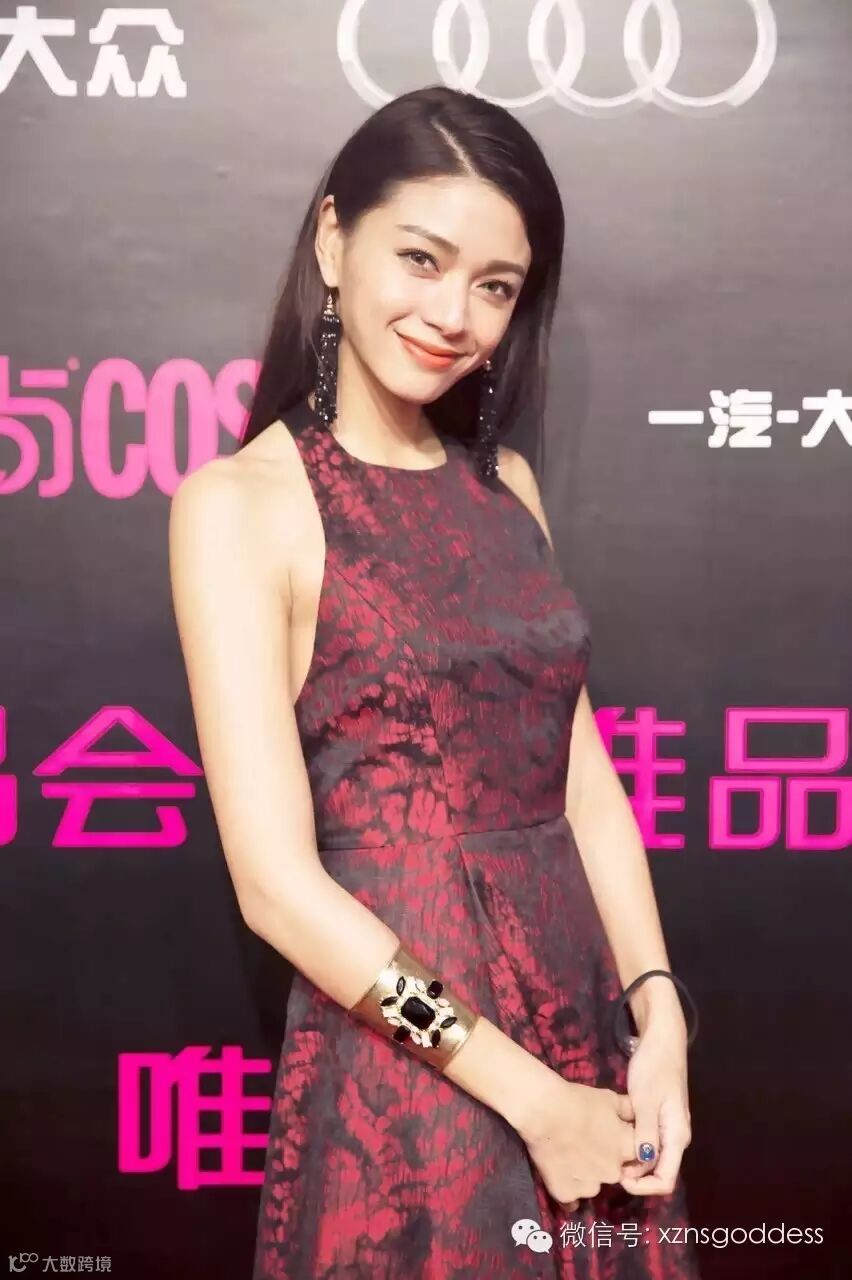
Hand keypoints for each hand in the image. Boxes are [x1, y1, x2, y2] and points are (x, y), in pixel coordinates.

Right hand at [516, 1066, 636, 1211]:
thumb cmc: (577, 1100)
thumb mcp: (609, 1098)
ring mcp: (590, 1187)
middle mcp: (613, 1173)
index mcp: (627, 1149)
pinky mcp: (566, 1194)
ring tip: (568, 1154)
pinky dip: (567, 1188)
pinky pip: (571, 1197)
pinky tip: (559, 1171)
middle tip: (586, 1142)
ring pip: (593, 1184)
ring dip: (586, 1174)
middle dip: (604, 1160)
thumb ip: (629, 1110)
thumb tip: (639, 1115)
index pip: (636, 1155)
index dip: (621, 1144)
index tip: (608, 1134)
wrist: (542, 1109)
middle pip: (613, 1170)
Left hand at [617, 1012, 692, 1196]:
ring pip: (651, 1158)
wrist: (661, 1041)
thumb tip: (642, 1161)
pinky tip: (614, 1136)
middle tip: (607, 1161)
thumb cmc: (654, 1067)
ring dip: (631, 1161)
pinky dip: (632, 1145)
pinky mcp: (659, 1119)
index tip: (619, 1176)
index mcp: (677, 1137)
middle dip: (634, 1175)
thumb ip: (645, 1132)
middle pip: (658, 1172)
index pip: (665, 1180)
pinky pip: (647, 1142)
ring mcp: (668, 1129)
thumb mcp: (646, 1100)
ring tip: (607, 1150)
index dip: (643, 1187)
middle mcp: (676, 1138)